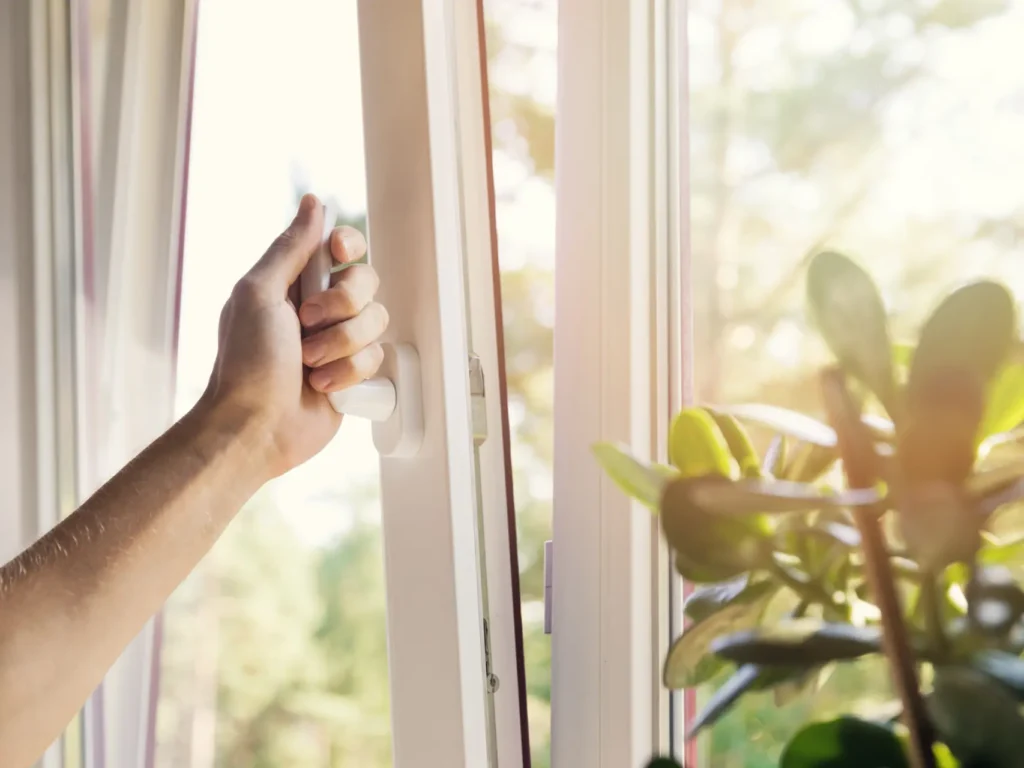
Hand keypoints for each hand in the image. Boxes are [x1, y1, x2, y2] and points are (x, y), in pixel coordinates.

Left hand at [203, 194, 387, 476]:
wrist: (257, 426)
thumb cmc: (247, 362)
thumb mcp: (259, 293)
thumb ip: (290, 248)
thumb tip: (313, 203)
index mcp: (295, 282)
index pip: (341, 247)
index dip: (348, 247)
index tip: (337, 256)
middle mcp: (321, 308)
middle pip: (366, 282)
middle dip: (342, 306)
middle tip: (307, 324)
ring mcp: (339, 342)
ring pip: (376, 322)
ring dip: (341, 345)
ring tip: (309, 364)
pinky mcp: (353, 374)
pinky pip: (376, 359)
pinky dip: (348, 373)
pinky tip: (321, 386)